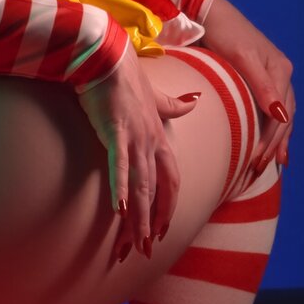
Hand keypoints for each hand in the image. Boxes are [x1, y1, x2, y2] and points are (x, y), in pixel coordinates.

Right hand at [77, 41, 199, 260]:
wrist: (108, 54)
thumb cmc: (125, 74)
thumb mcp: (154, 94)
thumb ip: (173, 105)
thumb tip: (195, 101)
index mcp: (158, 135)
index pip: (171, 178)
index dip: (168, 204)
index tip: (161, 228)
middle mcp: (151, 140)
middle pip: (157, 189)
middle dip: (152, 222)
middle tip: (144, 250)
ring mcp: (134, 137)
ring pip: (141, 186)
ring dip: (138, 218)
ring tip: (132, 244)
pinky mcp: (115, 131)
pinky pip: (120, 166)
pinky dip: (122, 189)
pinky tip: (120, 210)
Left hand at [200, 0, 295, 172]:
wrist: (210, 14)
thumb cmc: (225, 32)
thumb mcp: (243, 57)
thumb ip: (263, 86)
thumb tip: (281, 116)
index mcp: (281, 71)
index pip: (281, 116)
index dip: (271, 141)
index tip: (257, 162)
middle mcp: (281, 75)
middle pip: (284, 118)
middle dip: (274, 145)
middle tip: (259, 168)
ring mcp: (272, 77)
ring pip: (281, 115)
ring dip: (277, 140)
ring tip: (272, 162)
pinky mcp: (260, 78)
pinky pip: (272, 108)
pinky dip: (272, 127)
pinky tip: (270, 140)